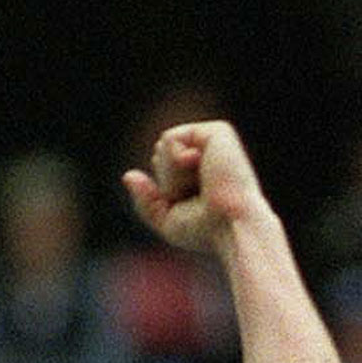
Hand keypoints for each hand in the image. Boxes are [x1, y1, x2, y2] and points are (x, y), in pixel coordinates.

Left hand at [122, 122, 269, 257]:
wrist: (232, 227)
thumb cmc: (207, 231)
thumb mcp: (167, 221)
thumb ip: (146, 201)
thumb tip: (128, 175)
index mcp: (204, 170)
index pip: (161, 165)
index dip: (166, 190)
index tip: (192, 206)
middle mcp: (211, 152)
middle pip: (160, 154)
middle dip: (167, 181)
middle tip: (197, 196)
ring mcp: (215, 141)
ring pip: (163, 146)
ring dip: (172, 174)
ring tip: (203, 184)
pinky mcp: (218, 131)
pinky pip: (170, 138)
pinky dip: (176, 161)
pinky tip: (201, 169)